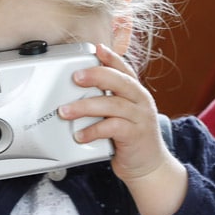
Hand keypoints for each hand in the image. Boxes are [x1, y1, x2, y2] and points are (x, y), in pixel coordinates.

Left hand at [58, 43, 186, 214]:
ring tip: (66, 111)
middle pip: (120, 81)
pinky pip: (113, 128)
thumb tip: (78, 87)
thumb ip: (106, 99)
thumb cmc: (129, 137)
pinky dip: (94, 130)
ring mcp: (140, 118)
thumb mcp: (120, 113)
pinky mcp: (136, 136)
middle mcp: (140, 101)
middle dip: (97, 76)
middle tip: (75, 77)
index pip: (124, 69)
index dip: (111, 58)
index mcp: (135, 92)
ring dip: (86, 107)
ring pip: (113, 105)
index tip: (96, 48)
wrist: (148, 166)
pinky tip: (80, 134)